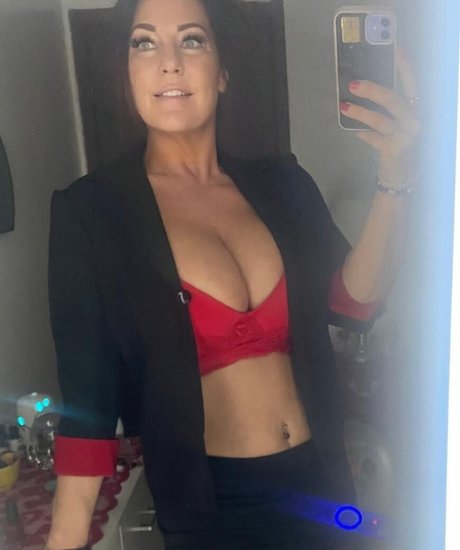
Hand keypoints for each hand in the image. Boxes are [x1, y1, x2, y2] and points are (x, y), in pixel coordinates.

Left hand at [340, 49, 420, 189]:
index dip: (404, 65)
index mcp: (416, 109)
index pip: (412, 83)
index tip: (395, 48)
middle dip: (372, 89)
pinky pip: (373, 138)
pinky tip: (353, 130)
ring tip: (344, 106)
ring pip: (380, 120)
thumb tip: (362, 87)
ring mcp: (407, 137)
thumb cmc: (398, 143)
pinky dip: (361, 133)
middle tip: (353, 83)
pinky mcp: (395, 151)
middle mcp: (415, 121)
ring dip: (360, 112)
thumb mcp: (397, 123)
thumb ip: (386, 108)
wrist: (403, 176)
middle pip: (394, 100)